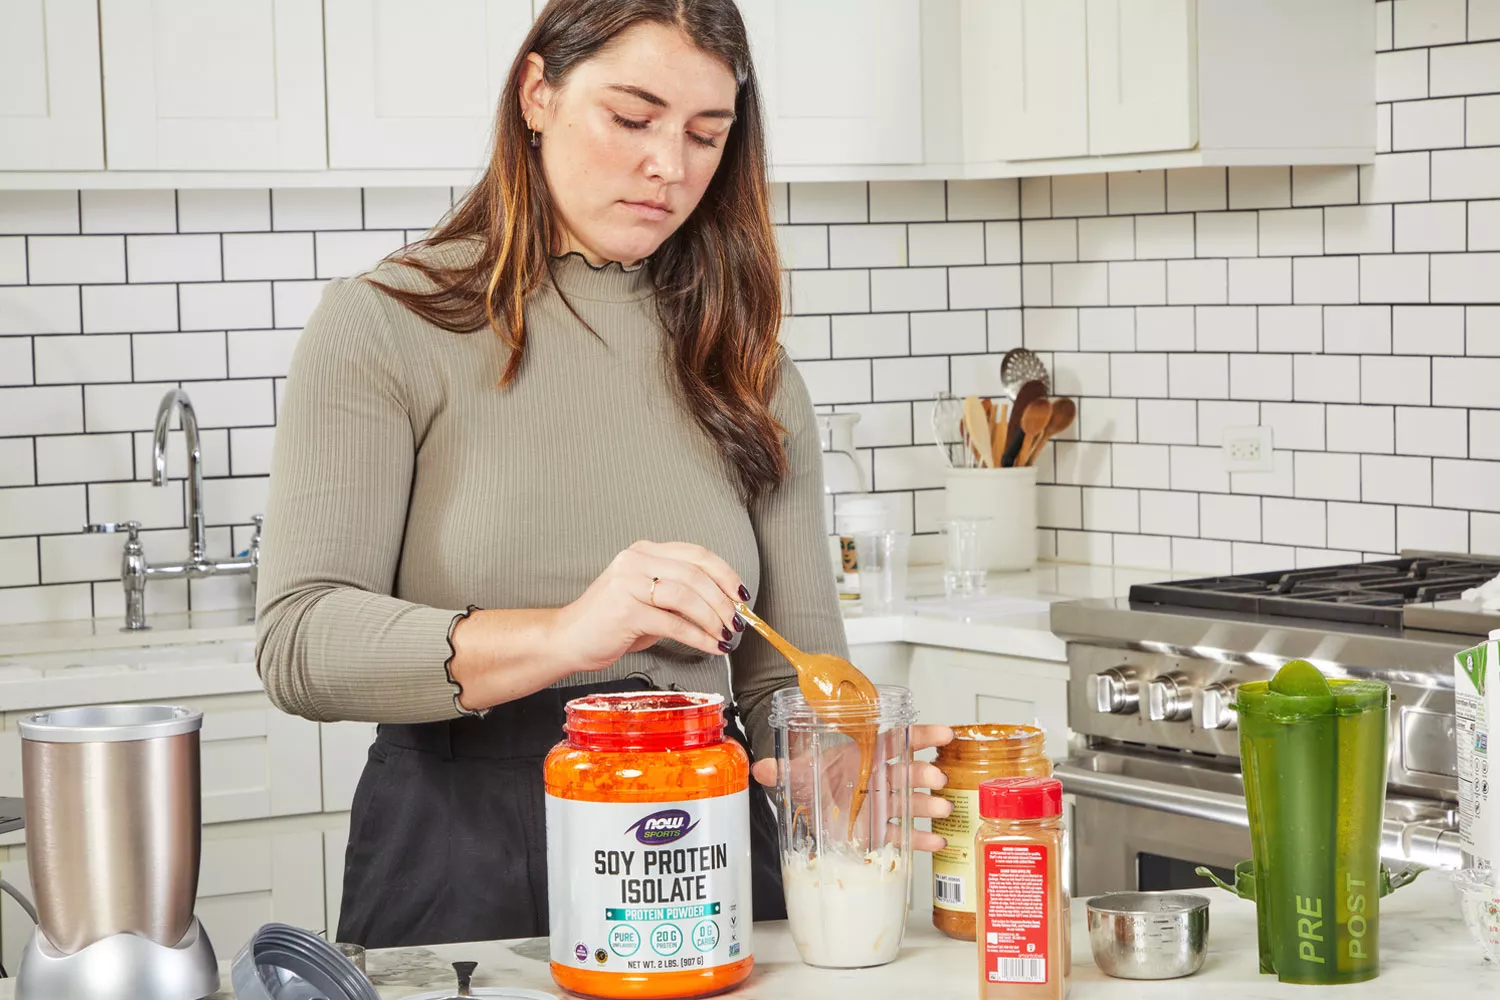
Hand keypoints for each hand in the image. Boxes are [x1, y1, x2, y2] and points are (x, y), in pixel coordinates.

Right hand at [552, 540, 745, 671]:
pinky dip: (698, 637)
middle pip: (695, 574)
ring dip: (713, 619)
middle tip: (737, 622)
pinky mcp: (625, 610)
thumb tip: (724, 608)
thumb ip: (680, 596)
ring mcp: (629, 582)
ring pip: (687, 596)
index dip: (725, 574)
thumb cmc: (610, 623)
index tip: (742, 595)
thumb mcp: (648, 600)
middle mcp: (636, 560)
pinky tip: (710, 647)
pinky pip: (673, 623)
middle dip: (723, 601)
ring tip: (725, 636)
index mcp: (645, 551)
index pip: (696, 554)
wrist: (567, 639)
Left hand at [751, 724, 954, 852]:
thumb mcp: (797, 772)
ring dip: (927, 804)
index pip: (896, 741)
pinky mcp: (880, 829)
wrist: (810, 800)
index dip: (921, 735)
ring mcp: (881, 804)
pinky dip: (921, 839)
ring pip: (909, 802)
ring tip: (942, 809)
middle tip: (936, 778)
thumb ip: (782, 769)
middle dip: (922, 774)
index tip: (943, 733)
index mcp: (863, 756)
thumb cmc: (814, 778)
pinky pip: (904, 834)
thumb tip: (759, 767)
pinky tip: (937, 842)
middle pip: (906, 772)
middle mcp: (877, 778)